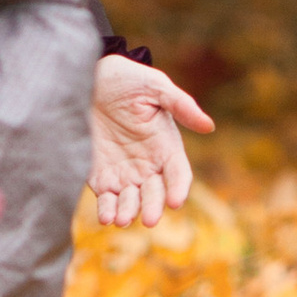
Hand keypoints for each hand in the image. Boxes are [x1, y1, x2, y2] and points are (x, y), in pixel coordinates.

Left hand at [88, 54, 215, 228]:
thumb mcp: (154, 86)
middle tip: (150, 219)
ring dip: (129, 212)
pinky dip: (107, 211)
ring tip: (122, 219)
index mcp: (166, 145)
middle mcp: (148, 164)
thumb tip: (209, 126)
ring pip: (132, 201)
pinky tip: (106, 217)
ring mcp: (124, 173)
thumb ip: (180, 105)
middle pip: (155, 193)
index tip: (175, 200)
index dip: (179, 188)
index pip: (178, 173)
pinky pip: (107, 199)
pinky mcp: (100, 176)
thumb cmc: (126, 79)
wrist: (87, 77)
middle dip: (153, 207)